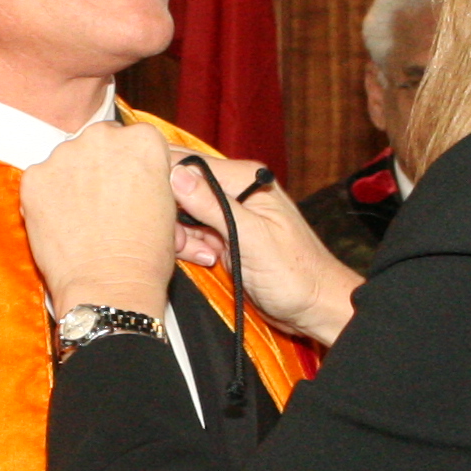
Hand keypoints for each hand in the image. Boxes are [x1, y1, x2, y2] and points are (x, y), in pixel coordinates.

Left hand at [23, 122, 187, 318]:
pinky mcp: (34, 177)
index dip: (131, 167)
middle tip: (104, 203)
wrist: (110, 287)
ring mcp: (64, 156)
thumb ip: (148, 176)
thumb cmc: (145, 255)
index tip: (129, 187)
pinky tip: (62, 224)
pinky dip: (47, 198)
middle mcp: (102, 137)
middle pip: (98, 143)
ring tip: (82, 219)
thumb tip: (134, 175)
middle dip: (99, 168)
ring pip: (67, 160)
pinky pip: (40, 180)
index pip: (134, 139)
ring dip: (72, 181)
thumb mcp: (166, 205)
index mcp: (142, 139)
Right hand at [171, 160, 361, 347]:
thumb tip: (176, 174)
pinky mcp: (219, 235)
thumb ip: (213, 205)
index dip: (165, 184)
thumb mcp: (252, 238)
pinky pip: (188, 233)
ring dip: (181, 236)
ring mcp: (224, 213)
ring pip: (178, 213)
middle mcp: (232, 189)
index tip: (158, 212)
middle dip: (171, 214)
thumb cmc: (295, 274)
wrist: (312, 307)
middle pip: (177, 186)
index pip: (186, 163)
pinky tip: (207, 259)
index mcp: (244, 178)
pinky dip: (188, 247)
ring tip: (206, 255)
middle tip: (183, 241)